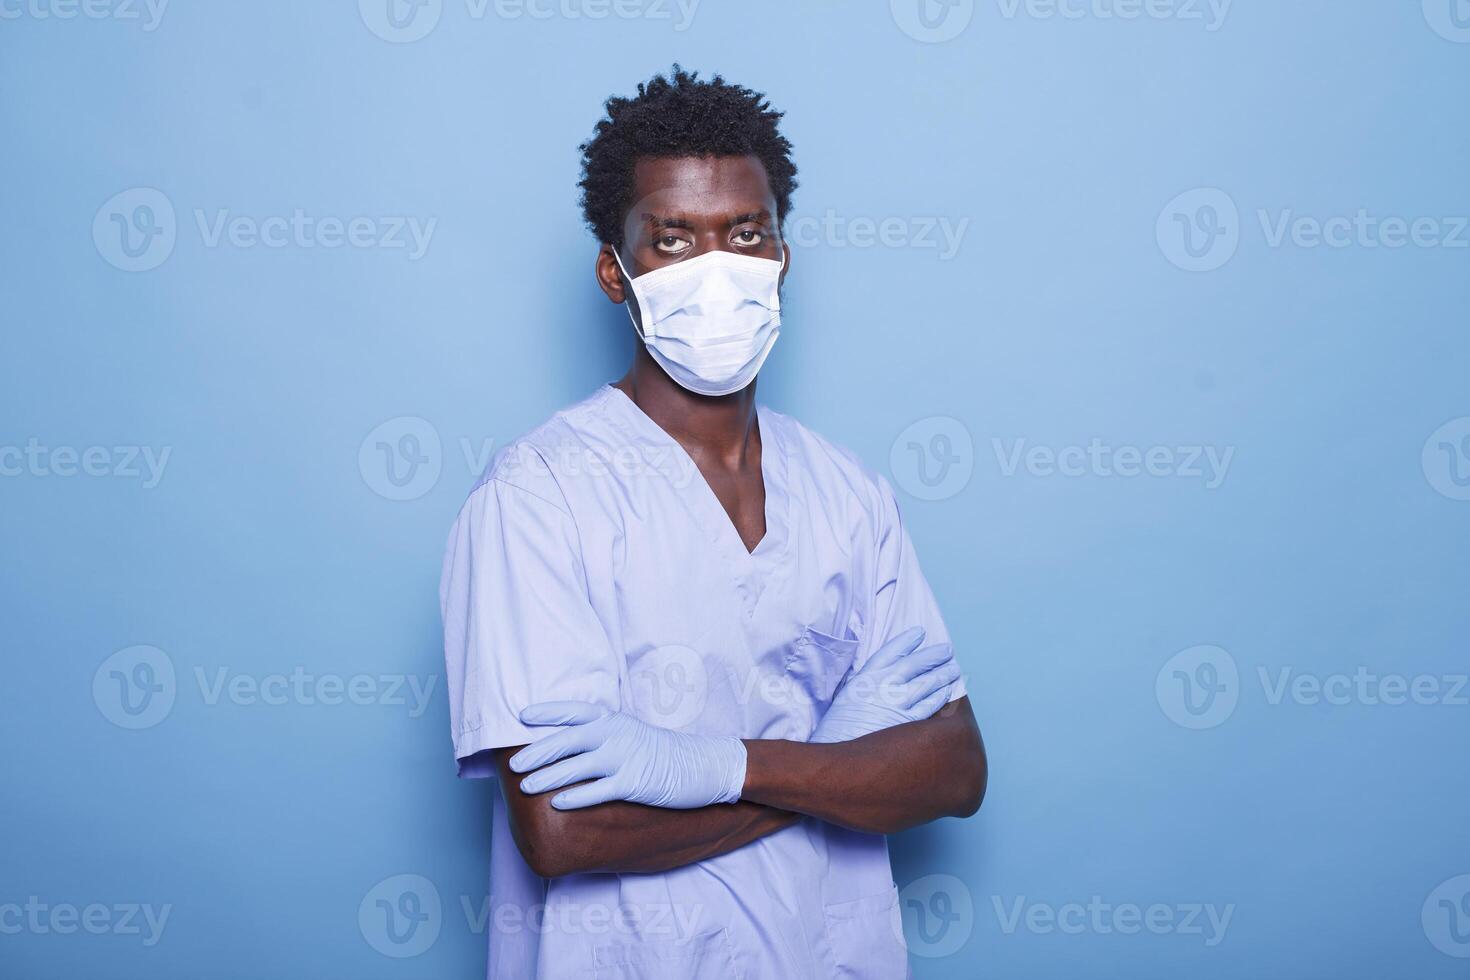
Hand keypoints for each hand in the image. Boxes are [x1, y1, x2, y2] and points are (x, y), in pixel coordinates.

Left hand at [509, 701, 746, 810]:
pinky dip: (576, 797)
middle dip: (537, 752)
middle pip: (568, 740)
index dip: (548, 712)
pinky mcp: (634, 782)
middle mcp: (616, 734)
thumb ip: (604, 736)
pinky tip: (557, 804)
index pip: (575, 711)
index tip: (522, 716)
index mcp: (614, 719)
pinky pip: (598, 790)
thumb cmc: (662, 753)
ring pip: (577, 767)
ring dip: (548, 777)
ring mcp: (625, 757)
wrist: (702, 765)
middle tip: (513, 765)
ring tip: (525, 787)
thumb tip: (570, 746)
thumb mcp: (632, 733)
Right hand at [809, 626, 960, 743]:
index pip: (890, 652)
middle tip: (947, 650)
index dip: (906, 641)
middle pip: (913, 665)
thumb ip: (866, 687)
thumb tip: (884, 680)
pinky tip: (947, 692)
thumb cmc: (837, 733)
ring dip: (943, 675)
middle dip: (933, 656)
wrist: (837, 760)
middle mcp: (881, 687)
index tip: (919, 633)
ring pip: (926, 684)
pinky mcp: (907, 723)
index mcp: (863, 679)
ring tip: (954, 669)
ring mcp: (895, 704)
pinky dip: (940, 697)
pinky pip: (929, 706)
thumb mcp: (846, 700)